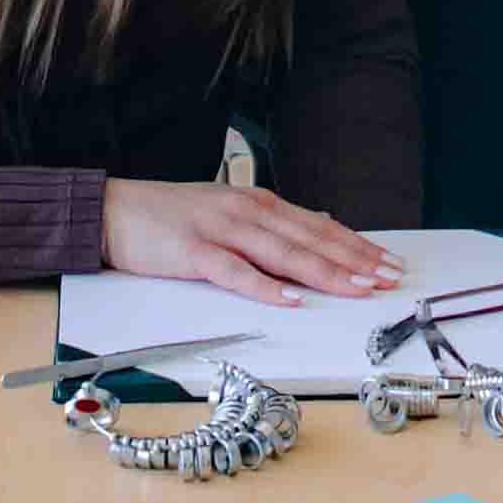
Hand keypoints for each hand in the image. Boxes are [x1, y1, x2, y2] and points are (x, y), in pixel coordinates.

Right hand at [101, 179, 405, 304]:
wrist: (114, 209)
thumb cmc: (172, 217)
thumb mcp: (230, 212)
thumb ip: (271, 224)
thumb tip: (318, 227)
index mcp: (259, 203)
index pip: (319, 226)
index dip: (356, 245)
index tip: (388, 262)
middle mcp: (247, 211)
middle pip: (310, 239)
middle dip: (354, 260)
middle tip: (388, 277)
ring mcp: (221, 229)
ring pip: (283, 253)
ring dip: (325, 271)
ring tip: (357, 287)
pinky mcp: (193, 251)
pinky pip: (235, 272)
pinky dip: (265, 286)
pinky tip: (290, 299)